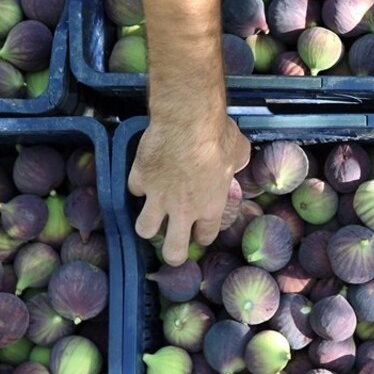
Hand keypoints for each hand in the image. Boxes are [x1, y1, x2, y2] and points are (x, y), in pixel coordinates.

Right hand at [128, 112, 250, 264]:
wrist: (187, 120)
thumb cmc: (219, 136)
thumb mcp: (239, 154)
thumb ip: (234, 167)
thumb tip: (234, 164)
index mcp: (210, 207)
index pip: (205, 236)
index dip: (202, 236)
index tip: (199, 232)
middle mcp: (183, 210)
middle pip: (172, 251)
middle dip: (173, 254)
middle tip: (173, 247)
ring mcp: (157, 197)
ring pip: (144, 229)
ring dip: (149, 225)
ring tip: (152, 218)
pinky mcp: (139, 179)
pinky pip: (134, 190)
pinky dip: (139, 186)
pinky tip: (145, 178)